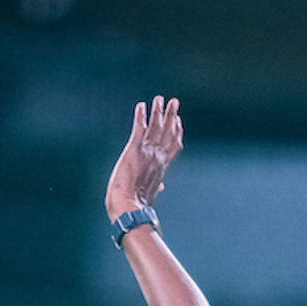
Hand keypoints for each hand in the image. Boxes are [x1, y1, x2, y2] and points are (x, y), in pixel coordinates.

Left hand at [105, 96, 183, 220]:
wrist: (128, 207)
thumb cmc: (136, 205)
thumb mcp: (150, 194)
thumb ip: (156, 186)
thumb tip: (161, 187)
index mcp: (162, 167)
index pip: (173, 146)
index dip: (176, 131)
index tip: (178, 121)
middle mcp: (157, 157)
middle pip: (168, 132)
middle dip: (171, 116)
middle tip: (174, 102)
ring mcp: (147, 152)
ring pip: (156, 127)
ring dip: (158, 111)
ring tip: (159, 98)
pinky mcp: (133, 149)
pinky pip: (139, 129)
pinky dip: (140, 116)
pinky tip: (141, 106)